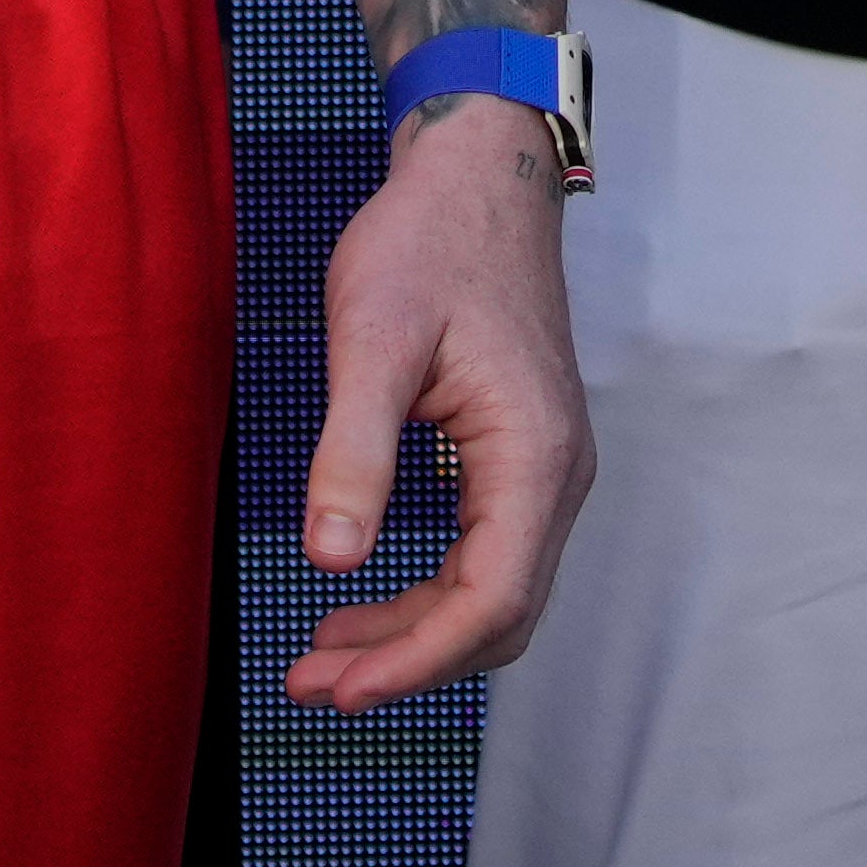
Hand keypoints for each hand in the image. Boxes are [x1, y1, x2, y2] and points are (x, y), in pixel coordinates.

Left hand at [290, 92, 586, 710]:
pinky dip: (427, 596)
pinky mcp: (521, 460)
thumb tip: (329, 557)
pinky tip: (361, 596)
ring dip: (413, 636)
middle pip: (499, 615)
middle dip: (407, 663)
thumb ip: (352, 451)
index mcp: (533, 453)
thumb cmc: (430, 242)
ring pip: (494, 595)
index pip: (492, 600)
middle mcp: (558, 474)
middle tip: (309, 684)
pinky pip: (486, 558)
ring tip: (320, 657)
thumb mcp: (374, 340)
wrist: (479, 177)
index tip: (339, 689)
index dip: (416, 659)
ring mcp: (546, 470)